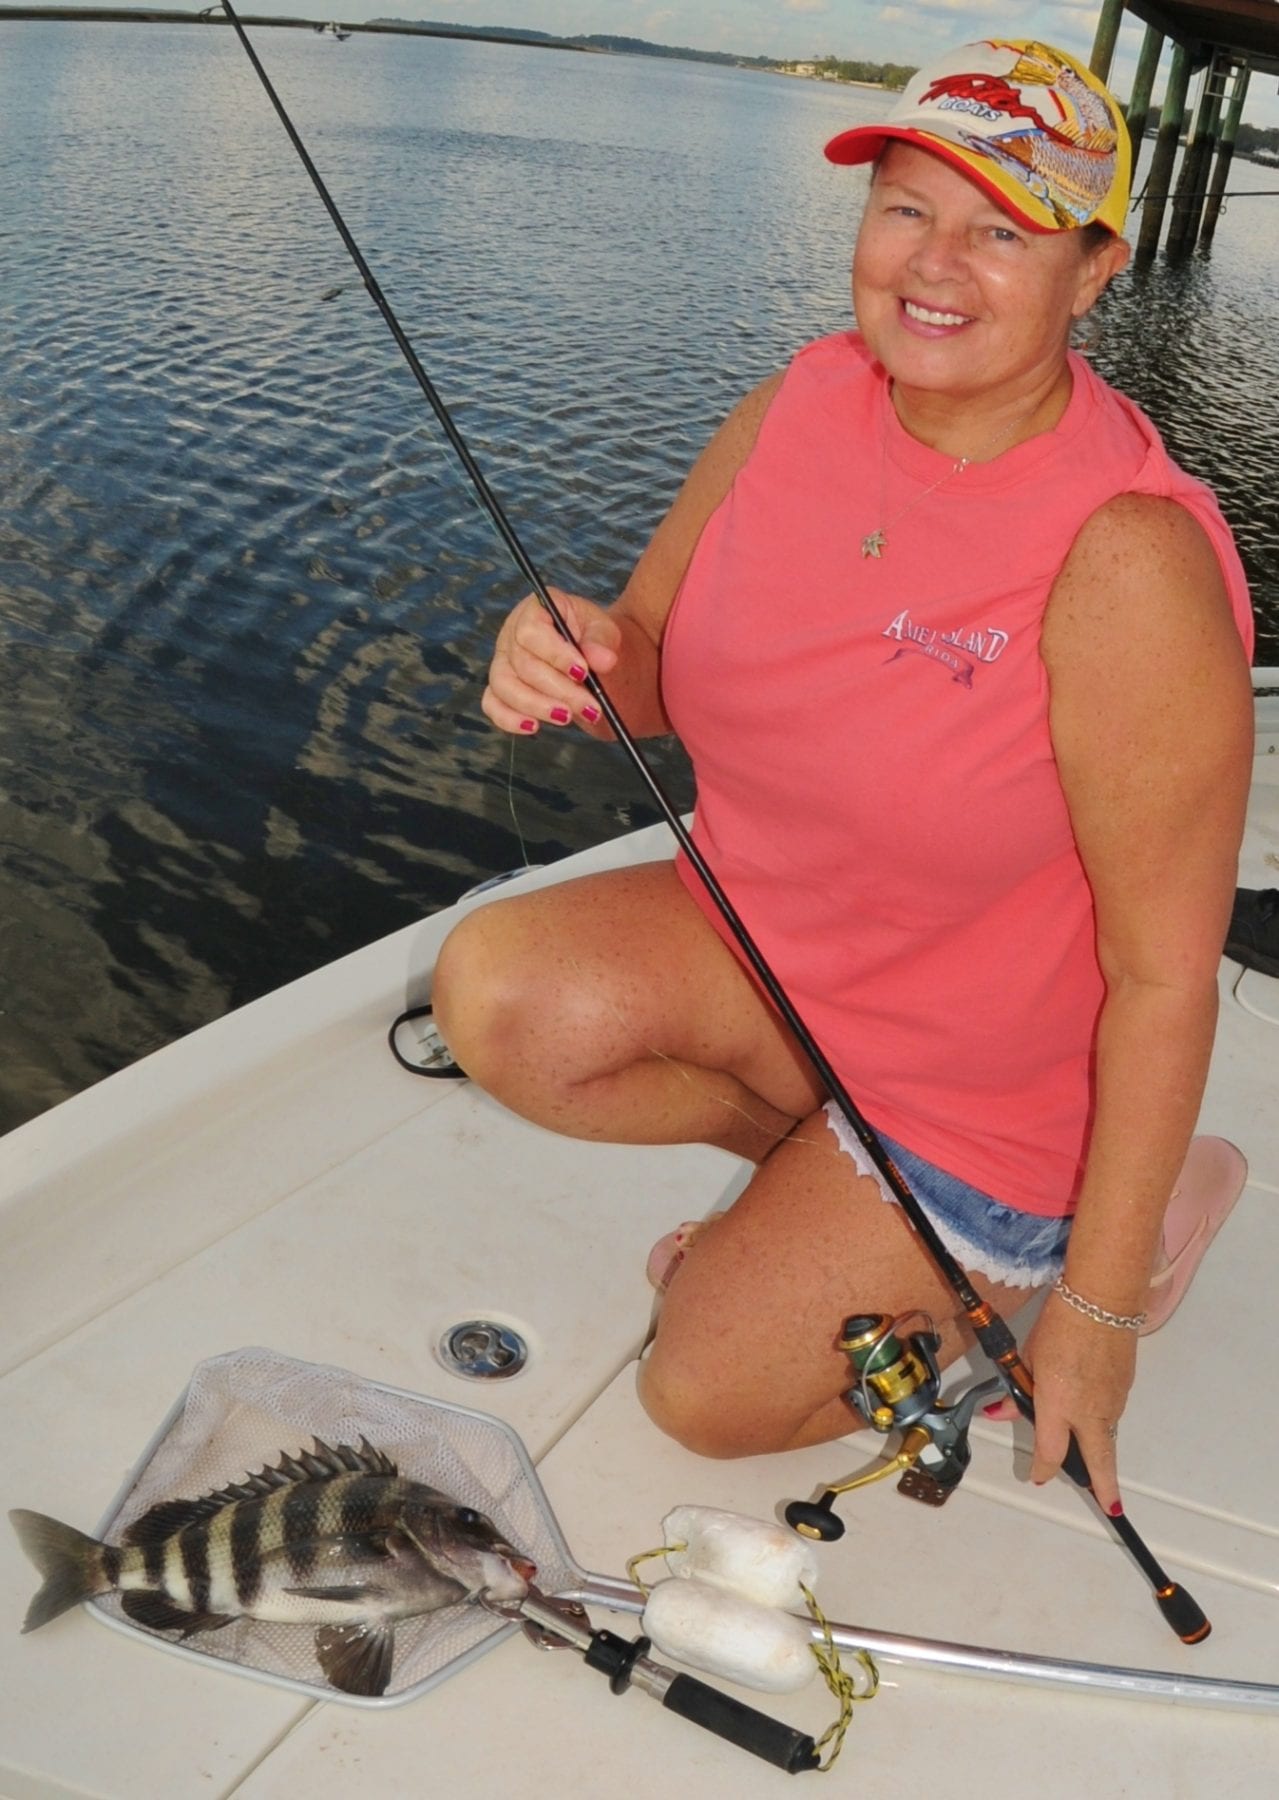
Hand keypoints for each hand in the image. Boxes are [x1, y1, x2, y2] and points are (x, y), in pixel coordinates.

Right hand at [482, 587, 620, 735]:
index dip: (555, 653)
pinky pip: (492, 704)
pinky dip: (508, 718)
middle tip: (588, 706)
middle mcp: (511, 632)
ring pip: (504, 685)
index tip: (582, 673)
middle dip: (558, 689)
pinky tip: (533, 727)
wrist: (587, 657)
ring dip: (536, 705)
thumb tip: (603, 660)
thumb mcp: (604, 631)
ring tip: (567, 718)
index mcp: (535, 609)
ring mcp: (502, 660)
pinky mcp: (498, 686)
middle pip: (522, 663)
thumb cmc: (591, 638)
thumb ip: (602, 641)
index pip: (532, 630)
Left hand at [983, 1289, 1136, 1514]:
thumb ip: (1020, 1390)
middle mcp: (1090, 1411)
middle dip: (1103, 1486)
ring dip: (1097, 1445)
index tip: (1038, 1475)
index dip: (1042, 1468)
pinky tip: (1091, 1407)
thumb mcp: (1029, 1357)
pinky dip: (1101, 1418)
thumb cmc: (1059, 1325)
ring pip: (1106, 1435)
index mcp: (1059, 1405)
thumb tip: (1001, 1409)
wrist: (1101, 1301)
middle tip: (1109, 1505)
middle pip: (1099, 1461)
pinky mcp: (1125, 1388)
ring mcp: (1113, 1401)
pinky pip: (1111, 1412)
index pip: (1050, 1451)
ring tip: (1088, 1453)